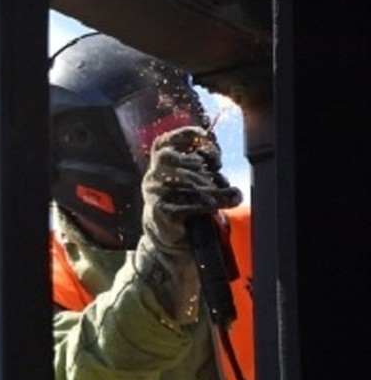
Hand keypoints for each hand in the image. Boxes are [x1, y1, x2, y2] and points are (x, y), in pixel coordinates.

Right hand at [135, 126, 241, 320]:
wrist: (170, 244)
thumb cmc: (185, 210)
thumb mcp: (195, 185)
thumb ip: (203, 170)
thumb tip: (217, 163)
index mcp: (160, 167)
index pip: (163, 142)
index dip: (182, 135)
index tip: (204, 136)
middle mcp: (153, 178)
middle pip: (171, 158)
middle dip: (198, 163)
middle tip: (216, 170)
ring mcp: (153, 195)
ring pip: (181, 181)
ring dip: (208, 186)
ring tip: (226, 193)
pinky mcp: (159, 213)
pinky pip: (184, 204)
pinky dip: (203, 205)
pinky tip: (216, 206)